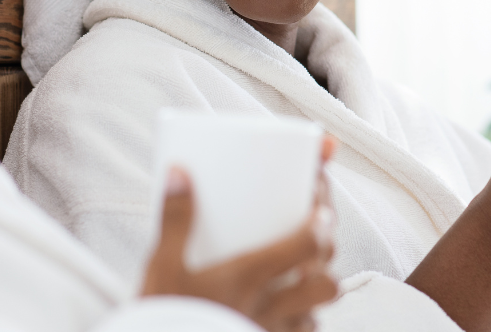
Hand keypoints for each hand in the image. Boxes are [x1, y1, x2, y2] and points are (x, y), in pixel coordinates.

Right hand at [142, 139, 338, 331]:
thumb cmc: (167, 318)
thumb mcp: (162, 268)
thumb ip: (174, 221)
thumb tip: (179, 173)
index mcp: (249, 279)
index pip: (308, 245)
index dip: (323, 219)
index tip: (319, 198)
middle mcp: (270, 310)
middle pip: (325, 282)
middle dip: (327, 255)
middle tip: (316, 232)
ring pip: (316, 315)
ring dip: (314, 294)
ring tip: (301, 276)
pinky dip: (299, 324)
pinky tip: (288, 315)